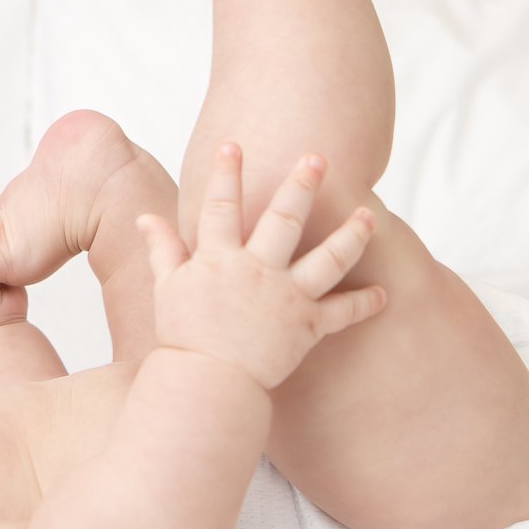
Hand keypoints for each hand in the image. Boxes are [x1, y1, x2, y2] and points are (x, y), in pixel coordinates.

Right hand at [134, 144, 388, 389]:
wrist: (208, 384)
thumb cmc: (183, 336)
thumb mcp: (167, 287)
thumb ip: (163, 248)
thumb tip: (145, 217)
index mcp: (219, 259)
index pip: (220, 206)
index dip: (225, 173)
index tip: (233, 144)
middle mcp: (257, 272)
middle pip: (284, 220)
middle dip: (301, 185)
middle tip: (318, 158)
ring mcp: (286, 299)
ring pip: (327, 259)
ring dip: (352, 235)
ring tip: (370, 213)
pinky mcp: (307, 328)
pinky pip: (342, 314)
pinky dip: (364, 304)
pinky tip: (383, 294)